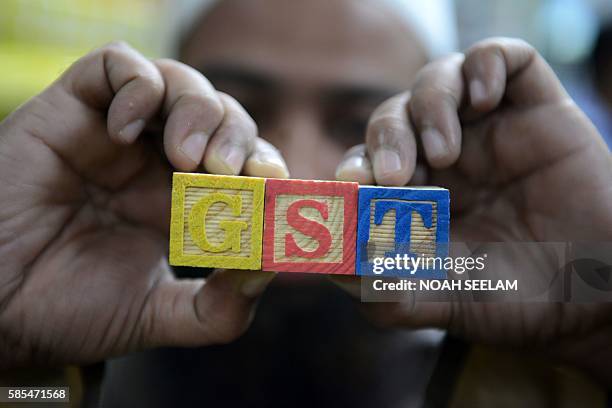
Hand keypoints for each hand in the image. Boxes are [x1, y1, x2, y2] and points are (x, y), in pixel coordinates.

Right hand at [0, 42, 287, 367]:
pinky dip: (135, 86)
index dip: (264, 163)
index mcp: (183, 200)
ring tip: (186, 156)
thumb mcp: (160, 314)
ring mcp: (116, 133)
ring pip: (177, 82)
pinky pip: (115, 65)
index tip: (271, 185)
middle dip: (236, 136)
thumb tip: (271, 267)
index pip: (243, 161)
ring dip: (197, 110)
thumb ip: (220, 306)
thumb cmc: (72, 309)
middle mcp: (155, 161)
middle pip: (221, 115)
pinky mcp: (72, 109)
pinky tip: (125, 131)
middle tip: (226, 171)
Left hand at [334, 38, 611, 384]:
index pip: (366, 162)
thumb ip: (384, 292)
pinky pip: (503, 57)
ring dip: (430, 106)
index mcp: (415, 194)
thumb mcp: (439, 302)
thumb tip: (330, 267)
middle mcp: (445, 158)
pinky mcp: (535, 108)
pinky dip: (485, 64)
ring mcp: (488, 130)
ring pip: (437, 82)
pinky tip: (485, 98)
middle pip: (393, 118)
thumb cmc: (515, 301)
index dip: (354, 166)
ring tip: (446, 152)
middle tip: (396, 174)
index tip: (354, 185)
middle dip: (386, 139)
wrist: (595, 301)